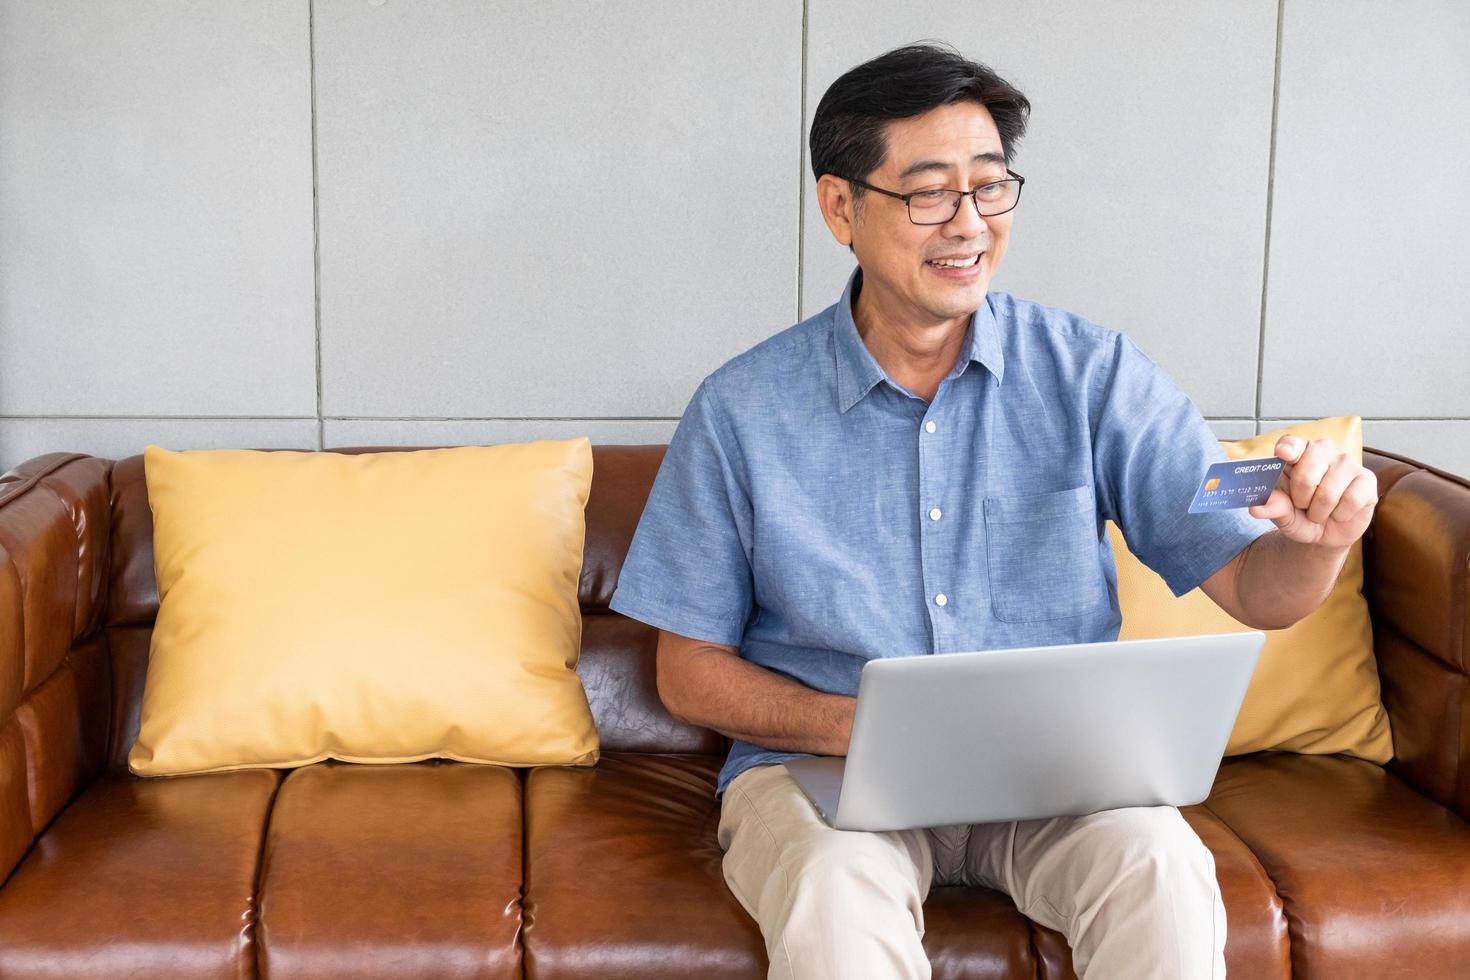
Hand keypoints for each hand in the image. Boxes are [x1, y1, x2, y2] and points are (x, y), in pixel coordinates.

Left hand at [1248, 436, 1376, 548]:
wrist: (1326, 534)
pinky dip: (1340, 514)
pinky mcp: (1367, 479)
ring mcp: (1347, 463)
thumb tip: (1256, 508)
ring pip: (1328, 491)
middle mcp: (1323, 452)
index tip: (1283, 455)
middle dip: (1301, 498)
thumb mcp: (1283, 516)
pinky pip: (1351, 500)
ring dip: (1320, 511)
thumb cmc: (1301, 516)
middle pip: (1307, 471)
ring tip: (1320, 512)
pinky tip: (1340, 512)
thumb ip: (1273, 509)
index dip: (1288, 448)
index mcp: (1296, 454)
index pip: (1291, 443)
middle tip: (1303, 506)